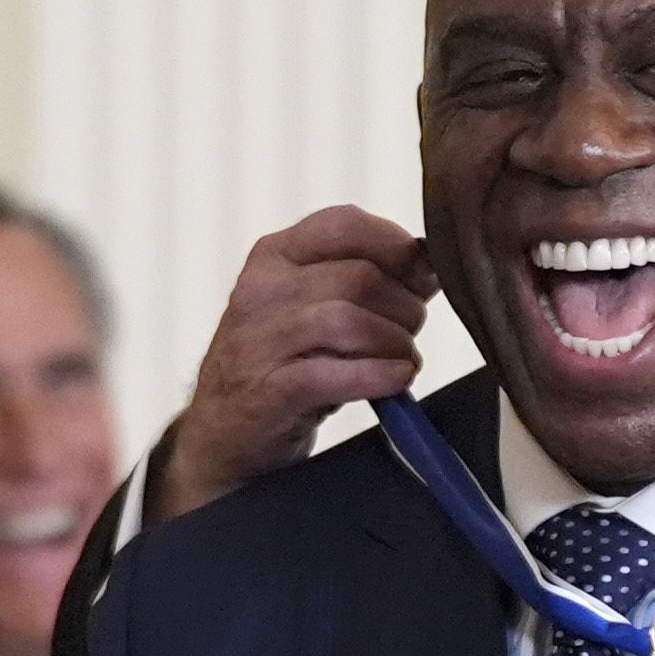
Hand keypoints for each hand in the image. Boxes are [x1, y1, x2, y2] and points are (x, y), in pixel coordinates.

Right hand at [154, 206, 434, 522]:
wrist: (224, 432)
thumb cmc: (285, 363)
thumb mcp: (317, 309)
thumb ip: (367, 282)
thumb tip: (430, 266)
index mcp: (275, 256)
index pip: (345, 224)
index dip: (397, 247)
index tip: (420, 277)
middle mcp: (262, 289)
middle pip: (360, 277)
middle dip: (405, 307)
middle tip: (409, 334)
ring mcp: (260, 340)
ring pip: (349, 320)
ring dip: (395, 342)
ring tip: (403, 360)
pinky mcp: (268, 390)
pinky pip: (335, 373)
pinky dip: (378, 375)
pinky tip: (396, 379)